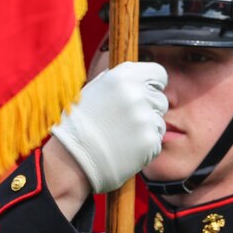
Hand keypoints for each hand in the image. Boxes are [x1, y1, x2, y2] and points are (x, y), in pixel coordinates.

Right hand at [49, 61, 167, 192]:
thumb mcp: (95, 90)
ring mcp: (144, 118)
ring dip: (146, 129)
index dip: (154, 85)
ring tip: (122, 136)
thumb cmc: (81, 123)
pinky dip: (145, 146)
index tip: (146, 94)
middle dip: (149, 110)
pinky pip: (157, 140)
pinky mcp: (150, 140)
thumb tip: (141, 77)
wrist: (71, 158)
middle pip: (161, 99)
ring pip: (159, 122)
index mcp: (123, 76)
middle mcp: (136, 94)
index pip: (159, 73)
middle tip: (126, 122)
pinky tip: (125, 148)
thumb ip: (121, 81)